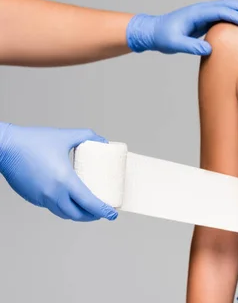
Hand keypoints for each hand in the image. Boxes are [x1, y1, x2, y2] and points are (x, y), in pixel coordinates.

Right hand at [0, 122, 117, 220]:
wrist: (5, 147)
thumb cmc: (33, 141)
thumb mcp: (65, 136)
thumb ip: (86, 135)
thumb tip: (102, 141)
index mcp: (64, 181)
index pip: (89, 203)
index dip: (103, 210)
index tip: (113, 214)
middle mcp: (53, 194)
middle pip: (77, 214)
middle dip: (92, 216)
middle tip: (102, 212)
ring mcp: (41, 198)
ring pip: (63, 213)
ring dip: (77, 215)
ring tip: (88, 209)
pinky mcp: (32, 198)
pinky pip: (51, 207)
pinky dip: (63, 208)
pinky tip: (68, 202)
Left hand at [126, 0, 237, 54]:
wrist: (153, 32)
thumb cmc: (162, 37)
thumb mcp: (174, 44)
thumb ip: (191, 46)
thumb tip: (209, 49)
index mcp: (195, 13)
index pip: (218, 12)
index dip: (233, 16)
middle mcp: (200, 10)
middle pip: (225, 5)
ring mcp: (203, 14)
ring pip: (225, 7)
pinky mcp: (204, 20)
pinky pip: (222, 14)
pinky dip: (234, 13)